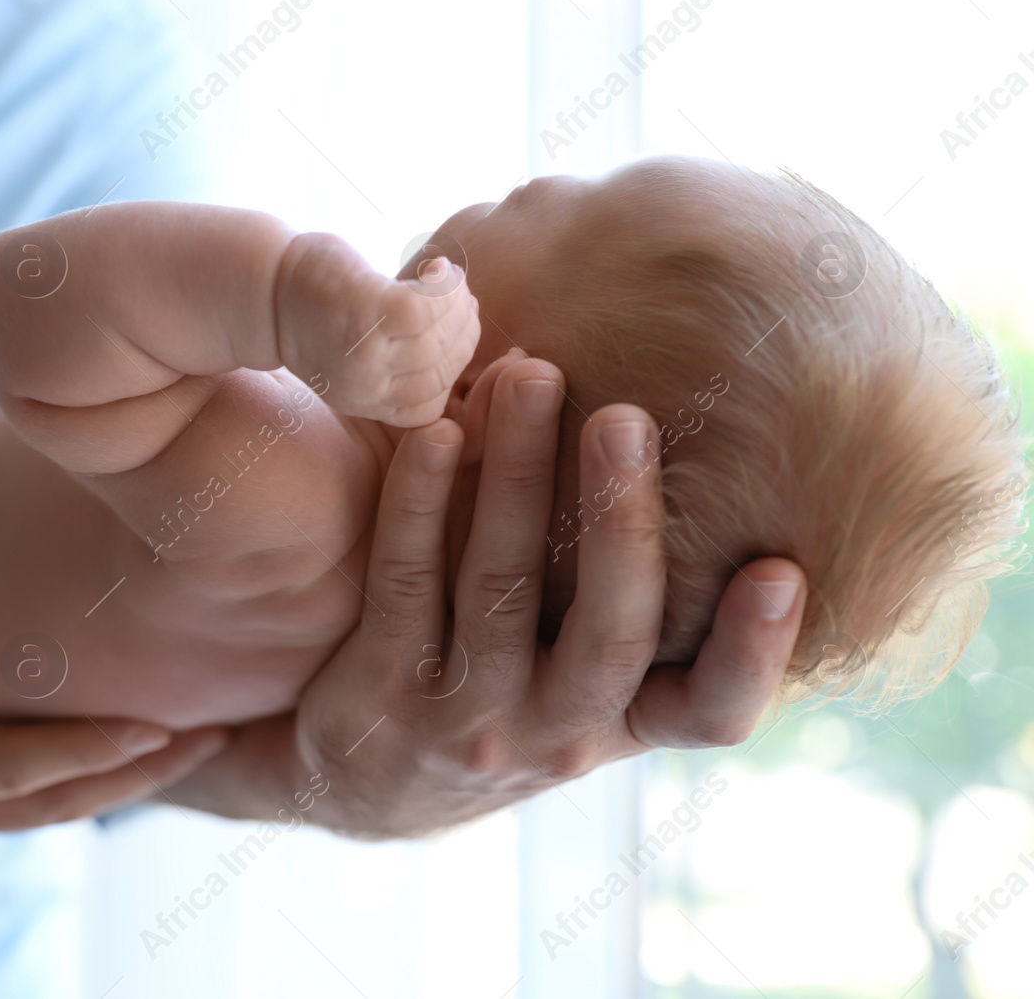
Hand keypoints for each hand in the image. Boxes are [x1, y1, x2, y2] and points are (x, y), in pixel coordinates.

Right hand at [0, 519, 228, 847]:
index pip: (1, 772)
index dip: (81, 754)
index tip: (155, 729)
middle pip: (49, 804)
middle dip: (136, 773)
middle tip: (220, 732)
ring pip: (50, 808)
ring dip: (126, 778)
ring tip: (208, 735)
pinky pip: (30, 795)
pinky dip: (88, 771)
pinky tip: (144, 738)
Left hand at [190, 350, 804, 836]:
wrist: (369, 777)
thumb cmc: (505, 688)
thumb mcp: (580, 677)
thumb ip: (632, 598)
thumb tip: (700, 430)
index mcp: (624, 723)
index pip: (712, 714)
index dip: (753, 654)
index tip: (781, 569)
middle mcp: (555, 733)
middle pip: (607, 632)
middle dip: (619, 520)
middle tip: (624, 417)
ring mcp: (466, 719)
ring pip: (501, 587)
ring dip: (516, 474)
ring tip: (528, 375)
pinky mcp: (380, 693)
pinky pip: (406, 582)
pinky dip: (422, 502)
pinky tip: (437, 432)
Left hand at [275, 232, 479, 427]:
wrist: (258, 287)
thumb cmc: (314, 311)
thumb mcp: (356, 354)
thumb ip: (399, 362)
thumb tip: (460, 341)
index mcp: (364, 402)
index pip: (434, 404)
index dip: (453, 364)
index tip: (454, 328)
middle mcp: (364, 388)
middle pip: (444, 369)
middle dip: (463, 329)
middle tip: (458, 297)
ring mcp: (364, 355)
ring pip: (441, 338)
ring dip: (456, 303)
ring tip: (446, 279)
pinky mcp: (364, 314)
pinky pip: (427, 307)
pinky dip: (443, 286)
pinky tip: (435, 268)